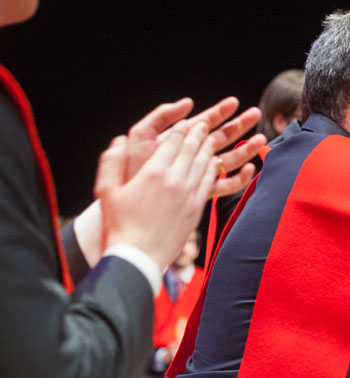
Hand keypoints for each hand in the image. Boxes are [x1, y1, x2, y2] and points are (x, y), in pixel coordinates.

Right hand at [96, 122, 218, 269]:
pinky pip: (210, 183)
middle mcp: (175, 180)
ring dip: (208, 149)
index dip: (180, 130)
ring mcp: (190, 194)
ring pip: (204, 164)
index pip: (172, 143)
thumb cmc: (119, 225)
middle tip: (203, 124)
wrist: (138, 255)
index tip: (185, 122)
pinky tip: (214, 164)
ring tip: (211, 139)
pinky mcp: (198, 209)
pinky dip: (213, 169)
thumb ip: (111, 161)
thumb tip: (118, 140)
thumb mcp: (106, 190)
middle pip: (191, 150)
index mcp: (153, 172)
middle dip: (198, 135)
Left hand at [123, 97, 265, 198]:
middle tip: (256, 114)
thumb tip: (188, 103)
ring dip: (246, 149)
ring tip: (261, 140)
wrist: (128, 199)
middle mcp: (192, 156)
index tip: (234, 102)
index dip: (220, 111)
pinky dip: (239, 178)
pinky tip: (250, 169)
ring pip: (229, 159)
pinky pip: (226, 185)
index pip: (205, 121)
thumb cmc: (131, 168)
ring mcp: (199, 174)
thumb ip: (161, 116)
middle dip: (239, 125)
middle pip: (222, 137)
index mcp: (180, 140)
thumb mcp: (141, 134)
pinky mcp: (202, 192)